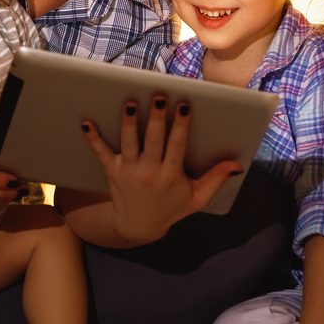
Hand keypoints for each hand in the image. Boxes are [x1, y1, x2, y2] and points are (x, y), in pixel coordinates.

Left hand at [81, 95, 242, 243]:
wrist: (138, 227)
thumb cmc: (170, 208)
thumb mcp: (196, 198)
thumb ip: (215, 179)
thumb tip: (237, 164)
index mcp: (171, 174)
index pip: (177, 146)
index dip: (180, 126)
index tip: (184, 106)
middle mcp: (149, 171)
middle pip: (153, 139)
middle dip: (155, 117)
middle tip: (158, 96)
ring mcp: (129, 170)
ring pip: (128, 142)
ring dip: (128, 122)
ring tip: (129, 102)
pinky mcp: (111, 171)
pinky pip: (101, 152)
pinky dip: (93, 138)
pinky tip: (86, 122)